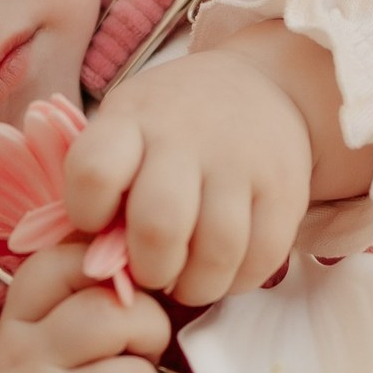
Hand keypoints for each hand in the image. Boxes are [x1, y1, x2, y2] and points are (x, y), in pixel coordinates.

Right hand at [0, 244, 172, 372]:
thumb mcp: (12, 360)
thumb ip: (55, 316)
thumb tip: (122, 264)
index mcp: (12, 333)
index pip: (62, 265)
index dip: (106, 274)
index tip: (116, 304)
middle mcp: (26, 365)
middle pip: (118, 314)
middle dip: (148, 337)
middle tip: (134, 367)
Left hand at [64, 38, 312, 306]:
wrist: (254, 86)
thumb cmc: (166, 125)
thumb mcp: (122, 130)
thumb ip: (103, 186)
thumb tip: (96, 264)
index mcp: (132, 120)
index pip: (94, 172)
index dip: (86, 213)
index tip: (95, 223)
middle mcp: (188, 137)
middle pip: (159, 225)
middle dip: (148, 269)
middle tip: (149, 271)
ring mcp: (242, 162)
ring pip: (217, 252)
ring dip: (194, 287)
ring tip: (183, 281)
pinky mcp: (287, 188)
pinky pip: (263, 257)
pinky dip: (237, 281)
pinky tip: (221, 272)